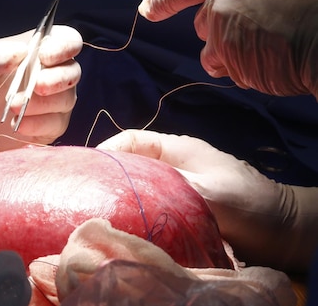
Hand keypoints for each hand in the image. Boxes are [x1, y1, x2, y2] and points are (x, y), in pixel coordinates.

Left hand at [0, 25, 81, 190]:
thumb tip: (21, 51)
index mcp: (36, 51)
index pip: (67, 40)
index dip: (64, 47)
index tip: (46, 57)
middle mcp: (50, 74)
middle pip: (73, 72)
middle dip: (58, 79)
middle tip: (36, 86)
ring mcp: (51, 102)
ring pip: (67, 99)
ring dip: (44, 104)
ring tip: (12, 107)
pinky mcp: (48, 127)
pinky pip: (56, 125)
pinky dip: (40, 125)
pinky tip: (19, 126)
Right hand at [97, 129, 317, 272]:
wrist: (283, 230)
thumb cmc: (247, 202)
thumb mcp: (206, 191)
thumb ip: (166, 185)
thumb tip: (127, 189)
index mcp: (177, 149)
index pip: (131, 139)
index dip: (106, 149)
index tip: (86, 168)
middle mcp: (173, 165)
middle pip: (130, 163)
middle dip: (108, 174)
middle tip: (87, 192)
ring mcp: (176, 187)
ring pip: (138, 185)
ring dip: (122, 195)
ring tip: (100, 209)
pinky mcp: (180, 209)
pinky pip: (150, 206)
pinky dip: (137, 213)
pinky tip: (126, 224)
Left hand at [138, 0, 317, 96]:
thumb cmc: (308, 4)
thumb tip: (213, 20)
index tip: (146, 10)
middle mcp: (219, 6)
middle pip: (203, 29)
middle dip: (220, 35)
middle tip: (257, 31)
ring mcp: (223, 36)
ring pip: (215, 57)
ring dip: (235, 59)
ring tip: (271, 48)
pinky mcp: (230, 62)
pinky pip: (233, 74)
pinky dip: (251, 73)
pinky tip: (274, 61)